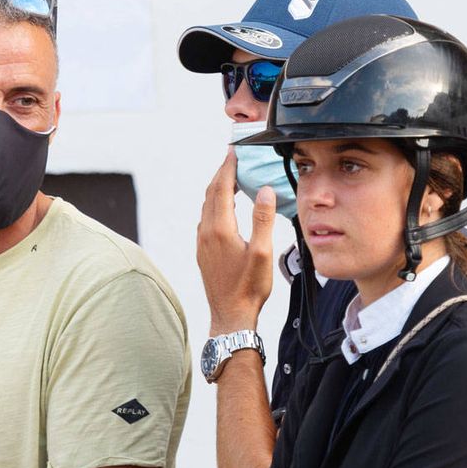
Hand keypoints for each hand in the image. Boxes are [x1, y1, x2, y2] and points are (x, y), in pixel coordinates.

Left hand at [198, 148, 275, 334]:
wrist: (231, 315)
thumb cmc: (249, 288)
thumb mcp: (262, 252)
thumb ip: (263, 219)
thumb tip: (264, 191)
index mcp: (220, 229)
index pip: (222, 188)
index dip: (228, 167)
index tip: (234, 152)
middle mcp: (206, 232)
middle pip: (211, 193)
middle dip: (222, 173)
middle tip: (232, 158)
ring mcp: (202, 242)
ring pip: (207, 206)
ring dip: (217, 188)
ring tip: (230, 178)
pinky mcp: (203, 252)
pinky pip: (206, 218)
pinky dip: (215, 204)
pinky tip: (225, 208)